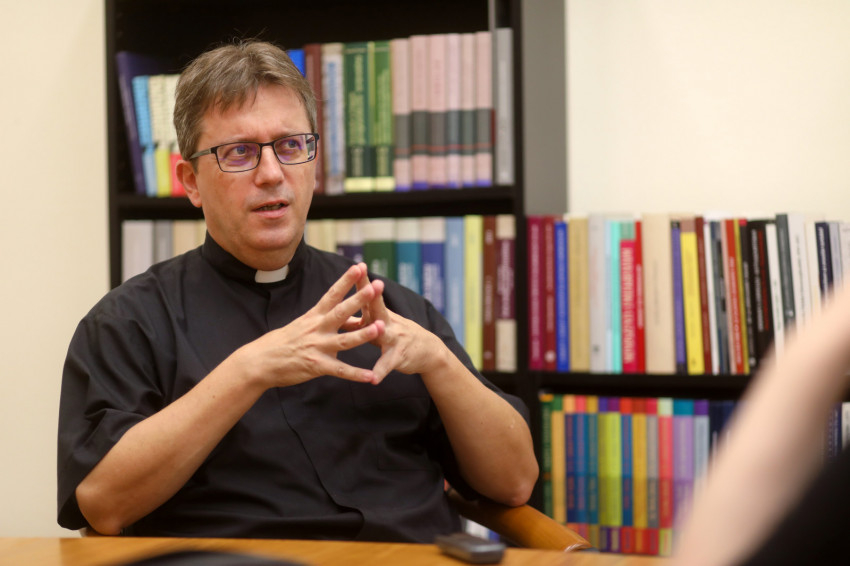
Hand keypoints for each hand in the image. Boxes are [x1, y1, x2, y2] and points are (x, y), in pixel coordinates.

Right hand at [239, 263, 385, 387]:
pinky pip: (340, 371)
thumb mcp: (301, 325)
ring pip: (344, 340)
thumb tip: (340, 313)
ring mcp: (317, 348)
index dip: (346, 280)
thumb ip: (323, 320)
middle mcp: (317, 329)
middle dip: (360, 299)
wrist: (259, 362)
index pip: (332, 294)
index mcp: (313, 317)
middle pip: (341, 311)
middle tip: (376, 287)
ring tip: (380, 327)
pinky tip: (370, 376)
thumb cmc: (281, 343)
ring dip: (363, 334)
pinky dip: (355, 375)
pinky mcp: (317, 366)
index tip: (359, 267)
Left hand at [352, 270, 447, 382]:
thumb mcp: (380, 322)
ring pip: (385, 334)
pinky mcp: (399, 357)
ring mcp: (395, 338)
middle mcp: (388, 322)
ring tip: (377, 329)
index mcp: (379, 313)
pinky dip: (381, 371)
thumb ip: (360, 316)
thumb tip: (338, 308)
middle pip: (379, 308)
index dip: (363, 281)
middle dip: (374, 296)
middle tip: (372, 285)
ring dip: (380, 331)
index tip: (357, 266)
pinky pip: (388, 364)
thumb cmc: (396, 334)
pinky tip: (373, 379)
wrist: (427, 350)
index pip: (369, 294)